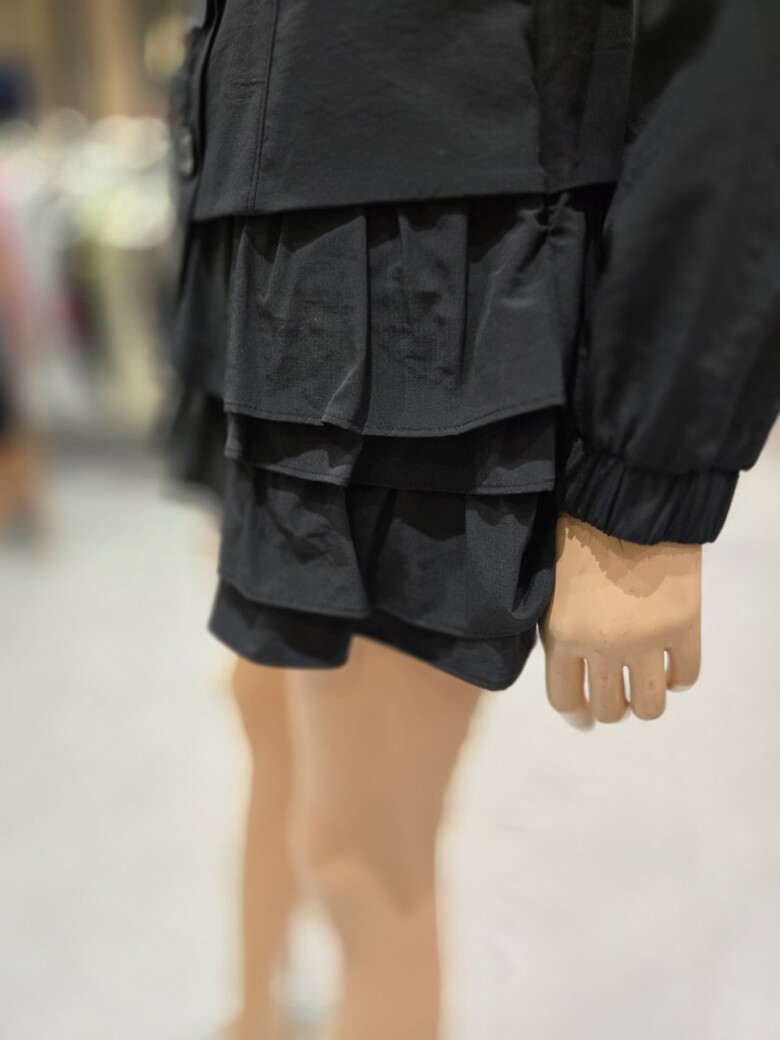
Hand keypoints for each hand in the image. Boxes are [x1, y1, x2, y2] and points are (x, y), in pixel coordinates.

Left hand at [539, 513, 701, 728]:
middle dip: (612, 709)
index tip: (584, 718)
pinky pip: (686, 676)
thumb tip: (572, 671)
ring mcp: (648, 641)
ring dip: (646, 702)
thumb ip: (560, 633)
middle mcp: (604, 648)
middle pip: (610, 709)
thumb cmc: (577, 535)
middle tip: (617, 698)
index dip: (577, 715)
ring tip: (645, 685)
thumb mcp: (551, 590)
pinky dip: (679, 678)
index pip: (566, 700)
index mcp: (563, 637)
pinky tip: (672, 665)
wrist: (626, 500)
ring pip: (651, 706)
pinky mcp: (685, 626)